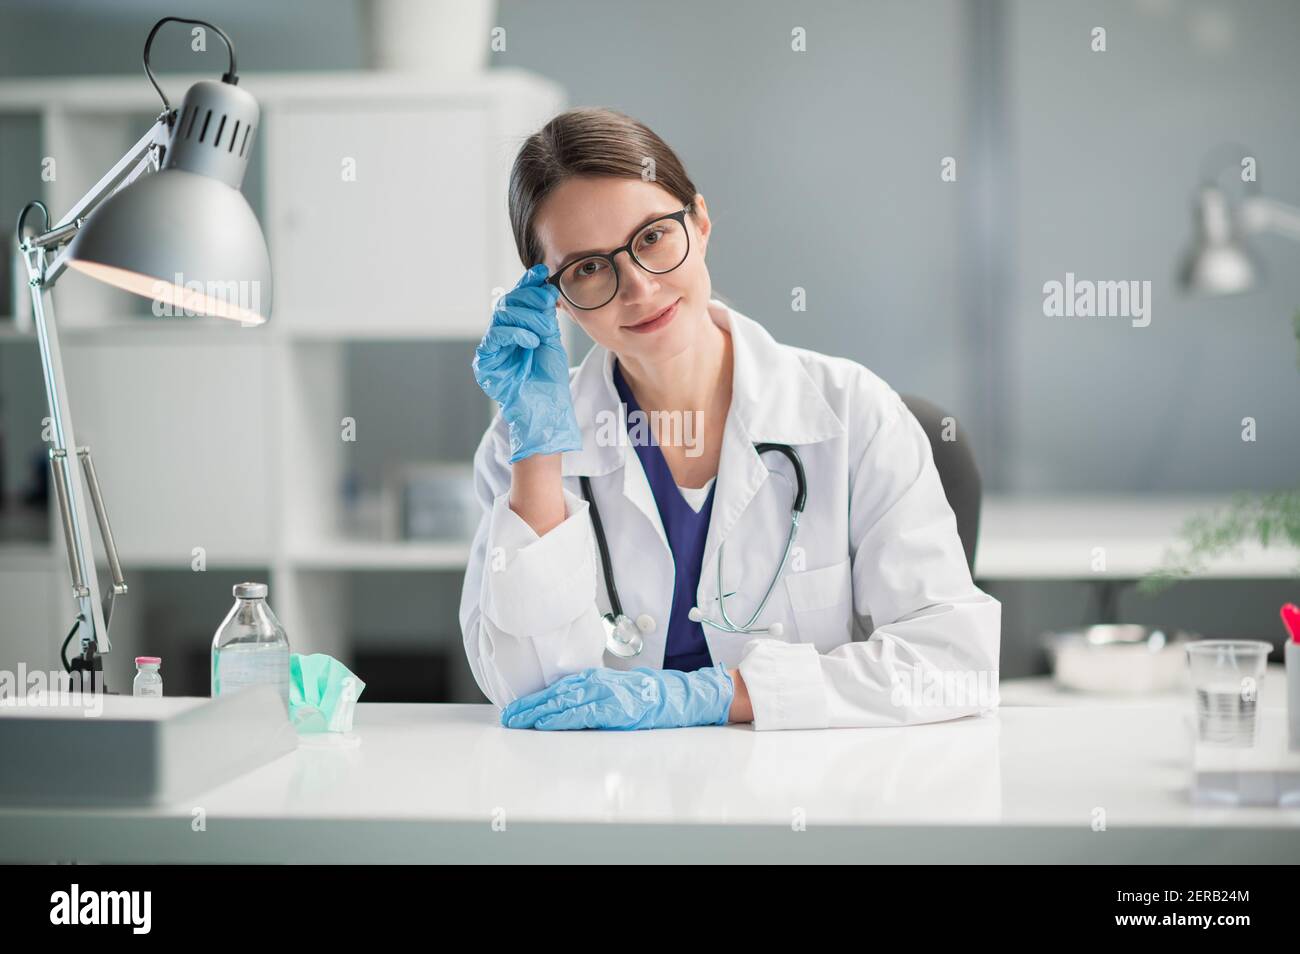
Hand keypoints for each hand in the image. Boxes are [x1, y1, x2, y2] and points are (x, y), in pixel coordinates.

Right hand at [472, 264, 582, 462]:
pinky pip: (496, 336)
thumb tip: (543, 285)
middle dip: (530, 299)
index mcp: (516, 328)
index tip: (542, 272)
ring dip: (528, 318)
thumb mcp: (551, 337)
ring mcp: (491, 347)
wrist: (546, 408)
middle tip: (548, 305)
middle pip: (508, 302)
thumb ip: (544, 313)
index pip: (517, 299)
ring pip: (502, 314)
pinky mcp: (485, 361)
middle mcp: (500, 334)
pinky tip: (531, 340)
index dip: (527, 284)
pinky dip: (516, 333)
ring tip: (543, 333)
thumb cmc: (549, 377)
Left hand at [500, 664, 734, 729]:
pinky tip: (547, 723)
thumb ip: (589, 693)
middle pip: (554, 695)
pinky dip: (563, 718)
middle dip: (528, 707)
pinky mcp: (616, 710)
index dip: (533, 699)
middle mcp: (596, 683)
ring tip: (518, 722)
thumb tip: (562, 705)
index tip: (513, 709)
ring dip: (538, 713)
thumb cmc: (644, 695)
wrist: (677, 696)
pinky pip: (584, 714)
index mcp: (594, 677)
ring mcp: (606, 695)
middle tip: (507, 717)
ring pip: (564, 704)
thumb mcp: (612, 688)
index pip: (556, 689)